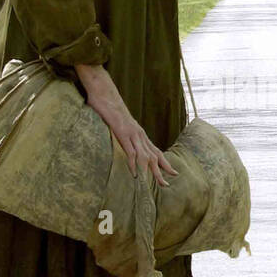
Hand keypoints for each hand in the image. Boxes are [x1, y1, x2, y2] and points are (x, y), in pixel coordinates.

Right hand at [75, 63, 178, 187]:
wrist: (104, 92)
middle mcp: (139, 134)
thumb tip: (123, 141)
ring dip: (152, 171)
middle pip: (154, 156)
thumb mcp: (119, 124)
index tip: (172, 173)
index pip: (155, 150)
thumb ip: (123, 134)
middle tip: (168, 183)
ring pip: (146, 156)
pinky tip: (135, 174)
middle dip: (162, 170)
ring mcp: (132, 133)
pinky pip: (130, 151)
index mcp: (139, 133)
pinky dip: (134, 164)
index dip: (164, 162)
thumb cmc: (109, 108)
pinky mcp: (122, 133)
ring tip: (157, 183)